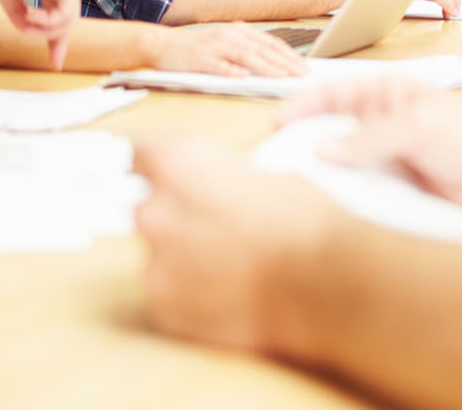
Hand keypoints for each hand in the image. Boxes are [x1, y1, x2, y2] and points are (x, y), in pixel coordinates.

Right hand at [0, 0, 81, 68]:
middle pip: (68, 16)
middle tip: (55, 64)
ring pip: (66, 20)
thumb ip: (19, 10)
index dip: (56, 32)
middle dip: (58, 41)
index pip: (60, 6)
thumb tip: (26, 29)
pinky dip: (45, 23)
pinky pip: (63, 17)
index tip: (56, 59)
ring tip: (23, 26)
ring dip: (43, 31)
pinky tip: (28, 16)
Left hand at [134, 138, 332, 350]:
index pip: (140, 152)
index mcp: (177, 166)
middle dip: (174, 211)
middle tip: (215, 221)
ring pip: (159, 253)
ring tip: (230, 261)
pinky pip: (170, 291)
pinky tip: (229, 288)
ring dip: (183, 253)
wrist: (322, 282)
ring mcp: (157, 266)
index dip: (156, 160)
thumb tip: (216, 188)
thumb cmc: (303, 223)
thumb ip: (221, 178)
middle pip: (147, 206)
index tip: (161, 168)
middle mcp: (155, 214)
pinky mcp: (168, 309)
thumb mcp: (263, 173)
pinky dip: (191, 290)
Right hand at [156, 23, 307, 76]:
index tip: (305, 68)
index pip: (271, 44)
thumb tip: (276, 65)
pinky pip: (219, 66)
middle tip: (302, 76)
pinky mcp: (200, 59)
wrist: (162, 45)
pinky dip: (233, 71)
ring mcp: (215, 47)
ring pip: (246, 57)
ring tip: (283, 77)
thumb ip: (248, 52)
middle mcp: (230, 36)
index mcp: (239, 31)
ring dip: (267, 68)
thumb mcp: (226, 44)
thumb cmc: (197, 49)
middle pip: (264, 50)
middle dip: (286, 64)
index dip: (290, 56)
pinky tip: (245, 78)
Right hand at [277, 78, 461, 217]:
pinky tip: (333, 214)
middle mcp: (384, 126)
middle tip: (278, 167)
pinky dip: (348, 205)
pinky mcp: (399, 193)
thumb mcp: (417, 126)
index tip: (278, 127)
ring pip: (345, 169)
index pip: (331, 95)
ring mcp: (390, 161)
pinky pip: (364, 198)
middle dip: (306, 147)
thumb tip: (324, 149)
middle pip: (332, 134)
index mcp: (387, 95)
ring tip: (297, 195)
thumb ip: (369, 137)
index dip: (302, 108)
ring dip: (326, 181)